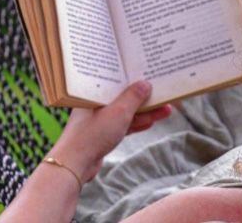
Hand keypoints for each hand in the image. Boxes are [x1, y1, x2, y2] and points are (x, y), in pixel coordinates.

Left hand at [50, 81, 171, 182]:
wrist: (75, 165)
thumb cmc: (92, 135)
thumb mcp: (118, 113)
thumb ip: (133, 97)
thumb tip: (145, 84)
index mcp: (94, 93)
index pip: (117, 81)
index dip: (135, 78)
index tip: (151, 76)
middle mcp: (95, 104)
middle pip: (124, 97)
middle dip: (145, 98)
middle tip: (165, 95)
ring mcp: (99, 120)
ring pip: (126, 113)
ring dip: (145, 112)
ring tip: (166, 110)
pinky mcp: (102, 135)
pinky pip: (123, 126)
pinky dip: (136, 124)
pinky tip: (151, 122)